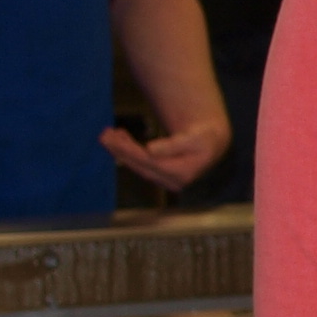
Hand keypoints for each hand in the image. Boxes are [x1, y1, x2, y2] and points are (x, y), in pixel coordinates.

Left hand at [105, 112, 229, 194]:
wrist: (211, 146)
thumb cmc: (204, 138)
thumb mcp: (194, 138)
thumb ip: (173, 145)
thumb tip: (150, 149)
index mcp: (181, 173)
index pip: (150, 162)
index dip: (131, 150)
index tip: (117, 137)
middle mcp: (172, 182)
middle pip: (140, 165)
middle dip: (121, 150)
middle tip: (105, 134)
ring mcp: (165, 182)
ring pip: (138, 166)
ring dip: (120, 151)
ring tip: (108, 135)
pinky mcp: (160, 177)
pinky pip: (140, 166)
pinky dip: (128, 153)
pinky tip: (120, 141)